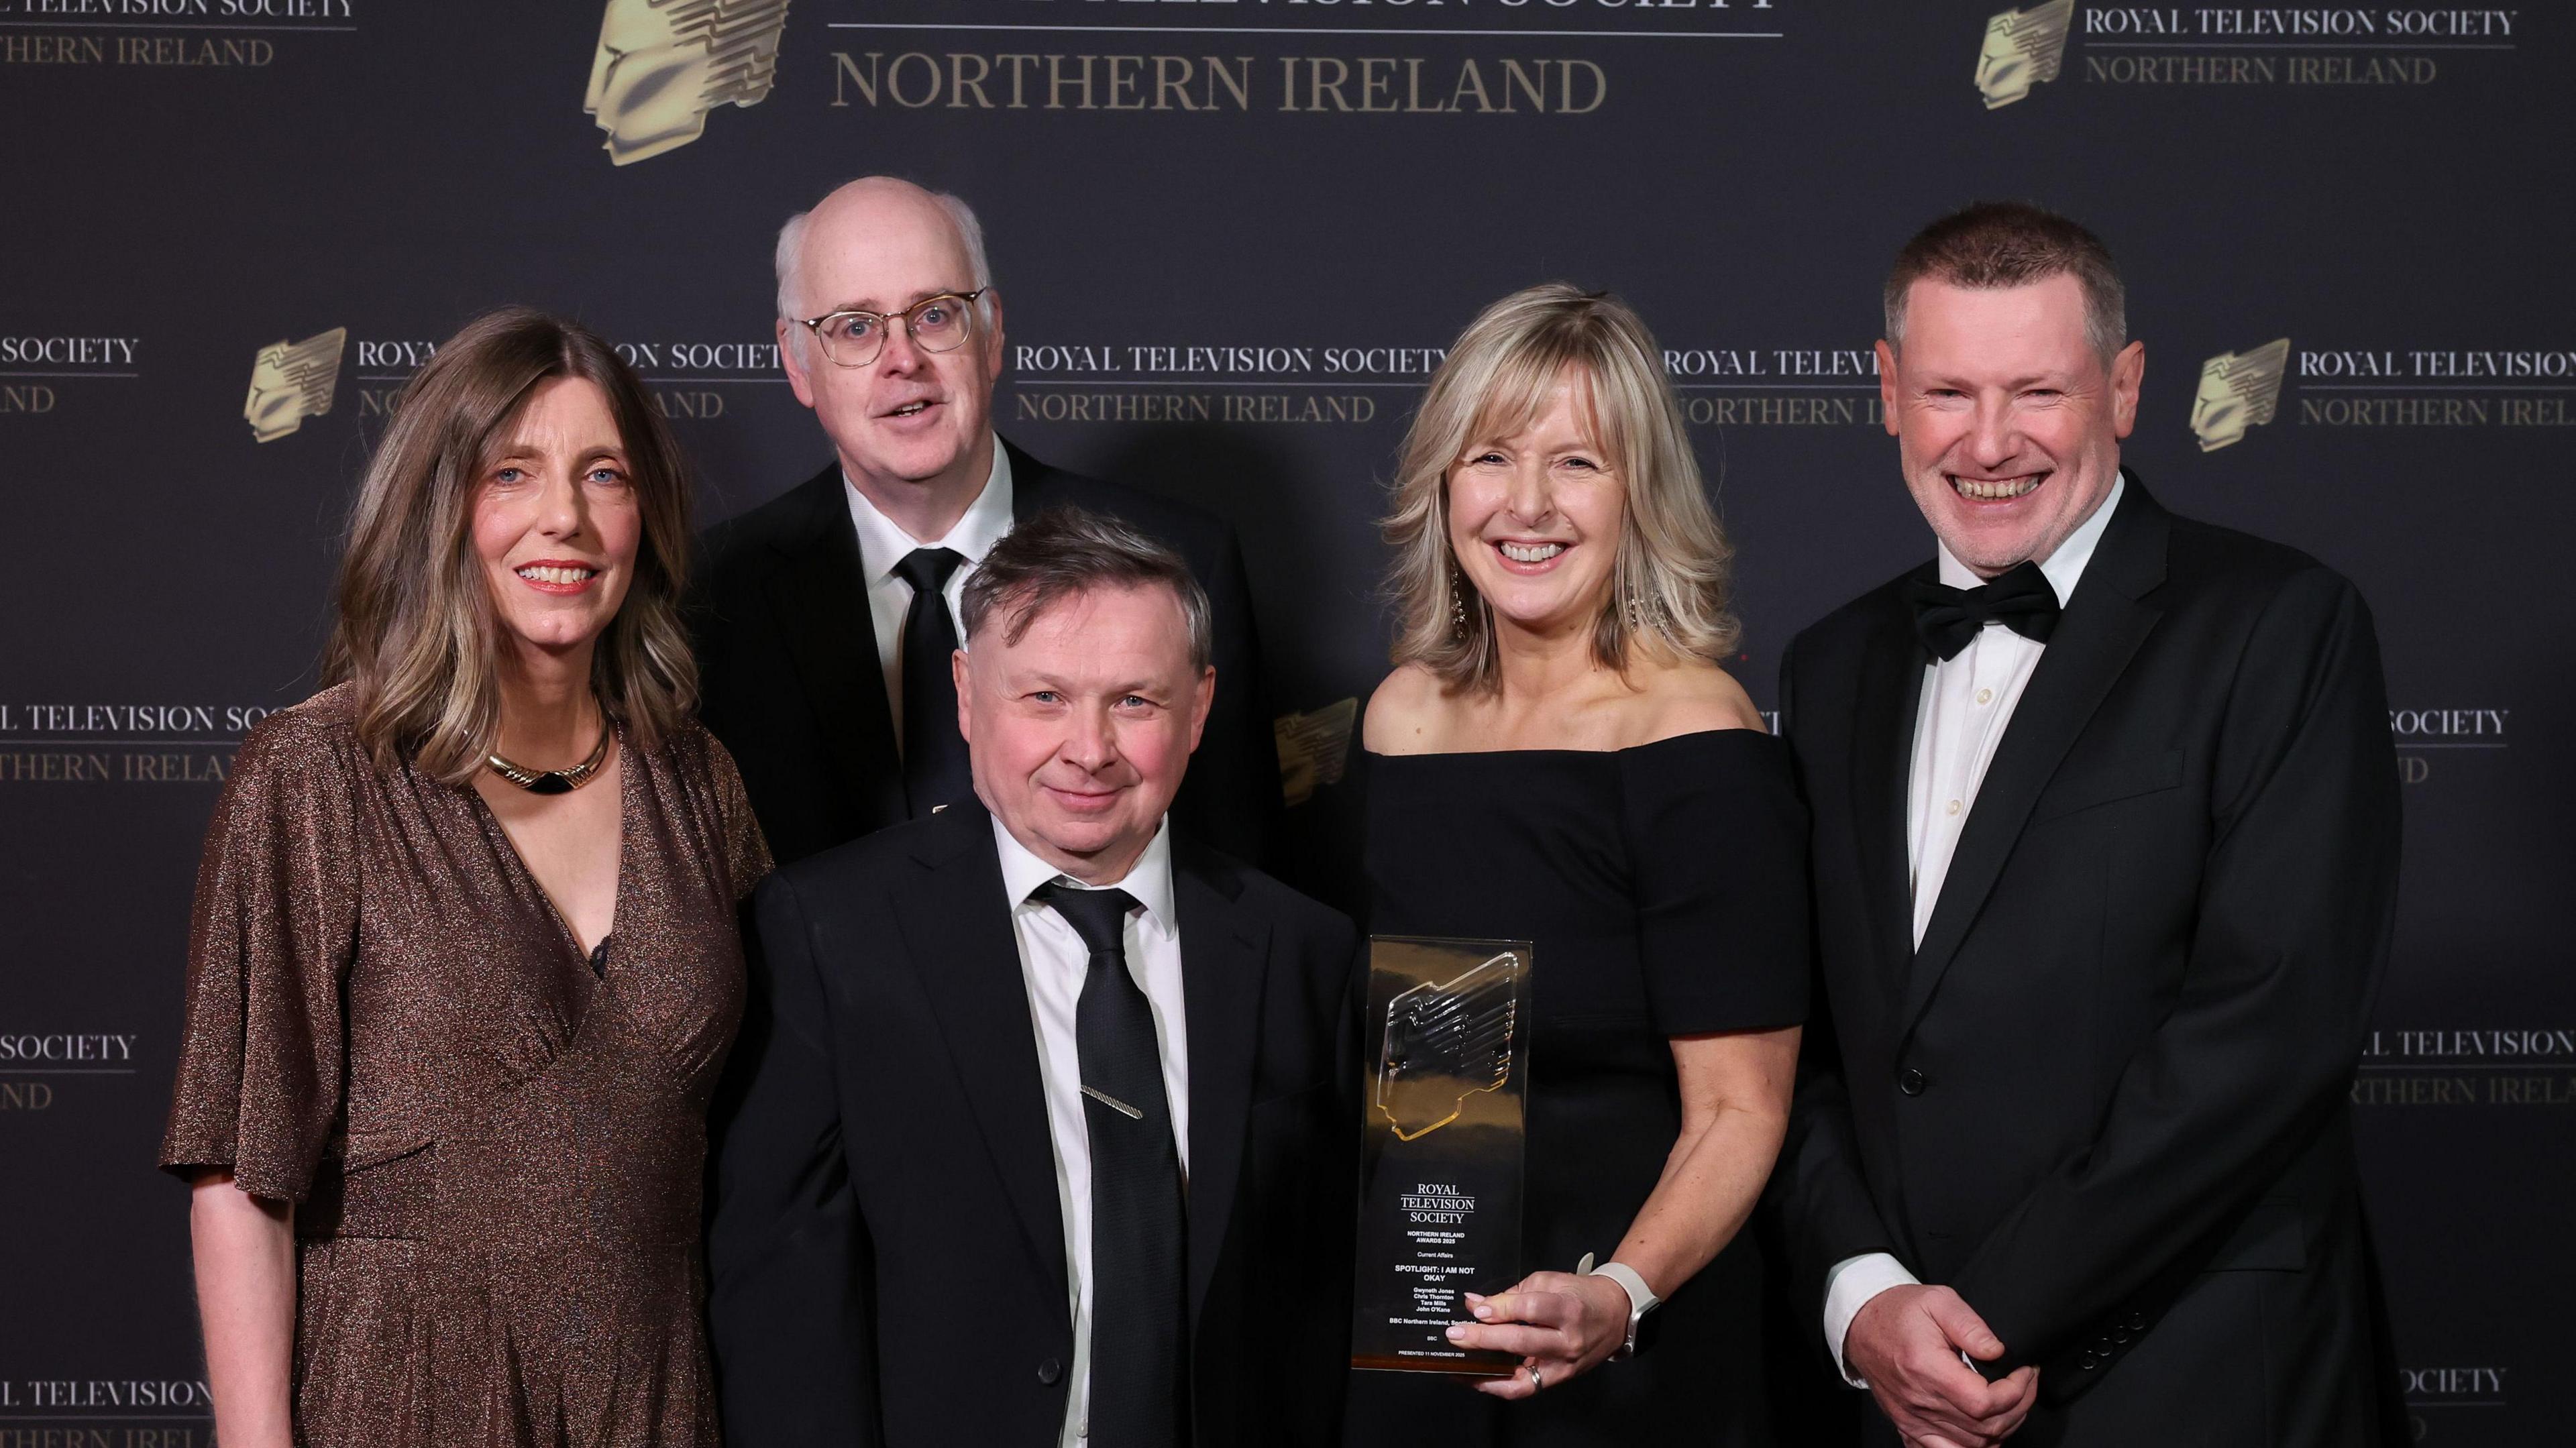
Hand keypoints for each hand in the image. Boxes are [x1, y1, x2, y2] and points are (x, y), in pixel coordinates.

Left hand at [1444, 1271, 1631, 1399]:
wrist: (1615, 1315)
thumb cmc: (1580, 1294)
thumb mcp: (1549, 1282)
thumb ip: (1512, 1295)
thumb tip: (1475, 1304)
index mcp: (1568, 1308)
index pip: (1530, 1309)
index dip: (1501, 1308)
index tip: (1476, 1309)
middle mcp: (1568, 1340)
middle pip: (1522, 1341)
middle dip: (1484, 1338)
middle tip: (1455, 1334)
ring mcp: (1564, 1365)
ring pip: (1521, 1375)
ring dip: (1486, 1370)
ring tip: (1459, 1363)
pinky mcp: (1559, 1378)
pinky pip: (1526, 1388)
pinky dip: (1499, 1385)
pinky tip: (1477, 1378)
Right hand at [1843, 1284, 2038, 1446]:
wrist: (1861, 1326)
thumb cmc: (1899, 1312)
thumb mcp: (1939, 1301)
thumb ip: (1971, 1325)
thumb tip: (1999, 1351)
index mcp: (1927, 1368)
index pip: (1984, 1403)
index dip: (2016, 1392)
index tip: (2025, 1371)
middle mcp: (1919, 1401)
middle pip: (1985, 1428)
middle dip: (2018, 1407)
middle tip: (2026, 1382)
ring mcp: (1913, 1419)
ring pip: (1973, 1445)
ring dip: (2002, 1427)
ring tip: (2011, 1401)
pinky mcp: (1909, 1428)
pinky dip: (1973, 1447)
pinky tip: (1985, 1429)